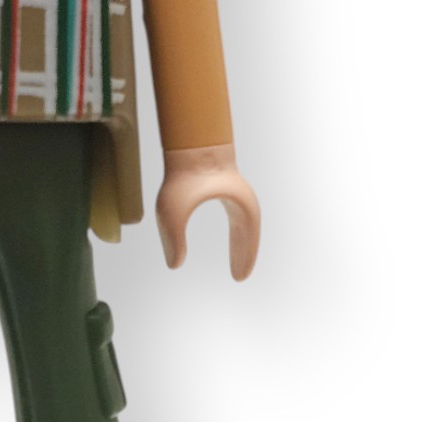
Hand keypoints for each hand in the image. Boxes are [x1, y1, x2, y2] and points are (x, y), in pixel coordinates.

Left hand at [155, 144, 259, 280]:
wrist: (188, 143)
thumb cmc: (182, 175)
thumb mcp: (172, 211)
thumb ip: (173, 239)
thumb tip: (174, 265)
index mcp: (239, 207)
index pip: (247, 238)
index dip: (243, 257)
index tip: (238, 278)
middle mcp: (241, 201)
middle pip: (248, 234)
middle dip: (244, 255)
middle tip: (238, 277)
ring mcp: (235, 193)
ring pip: (244, 226)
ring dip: (241, 245)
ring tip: (237, 265)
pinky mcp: (224, 188)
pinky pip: (236, 217)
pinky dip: (236, 233)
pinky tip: (232, 241)